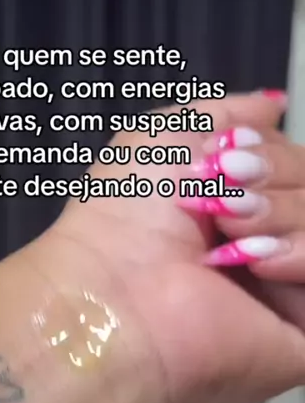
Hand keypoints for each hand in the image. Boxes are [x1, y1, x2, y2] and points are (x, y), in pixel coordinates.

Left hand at [55, 91, 304, 402]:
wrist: (115, 297)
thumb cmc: (126, 217)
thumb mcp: (168, 136)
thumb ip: (229, 113)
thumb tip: (276, 105)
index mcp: (238, 211)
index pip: (296, 170)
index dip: (276, 154)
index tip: (230, 154)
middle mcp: (268, 250)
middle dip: (279, 175)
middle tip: (222, 202)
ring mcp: (287, 296)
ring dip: (287, 212)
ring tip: (231, 237)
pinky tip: (260, 263)